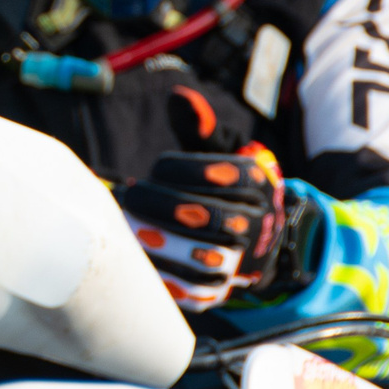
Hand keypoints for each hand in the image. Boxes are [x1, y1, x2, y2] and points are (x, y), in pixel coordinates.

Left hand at [116, 146, 306, 311]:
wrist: (251, 240)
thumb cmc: (221, 189)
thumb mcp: (219, 154)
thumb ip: (198, 129)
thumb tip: (178, 97)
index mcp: (258, 184)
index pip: (221, 174)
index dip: (179, 172)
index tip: (153, 171)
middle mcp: (260, 222)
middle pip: (211, 218)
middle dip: (164, 207)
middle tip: (130, 197)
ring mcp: (246, 261)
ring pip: (206, 258)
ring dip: (161, 243)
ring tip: (128, 227)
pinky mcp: (226, 290)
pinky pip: (196, 290)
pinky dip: (164, 277)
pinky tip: (137, 260)